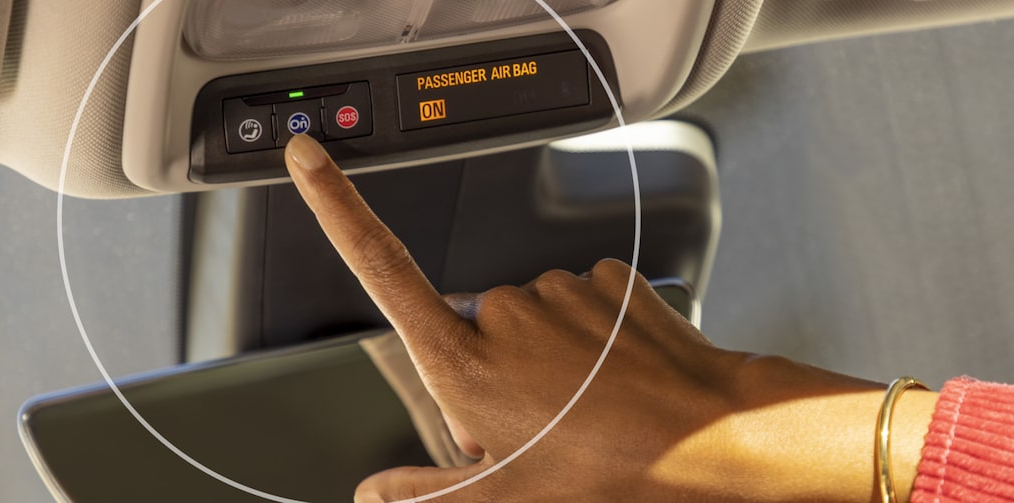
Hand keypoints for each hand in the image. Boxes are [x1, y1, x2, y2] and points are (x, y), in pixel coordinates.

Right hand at [282, 135, 936, 502]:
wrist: (706, 434)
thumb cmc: (609, 469)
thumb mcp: (507, 497)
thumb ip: (427, 490)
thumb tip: (371, 492)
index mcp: (464, 359)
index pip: (379, 268)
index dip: (336, 206)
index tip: (308, 155)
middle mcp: (504, 311)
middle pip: (473, 327)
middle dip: (493, 369)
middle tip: (535, 424)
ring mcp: (558, 290)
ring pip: (532, 318)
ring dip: (546, 356)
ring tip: (585, 408)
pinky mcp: (606, 278)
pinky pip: (581, 301)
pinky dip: (590, 334)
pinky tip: (614, 376)